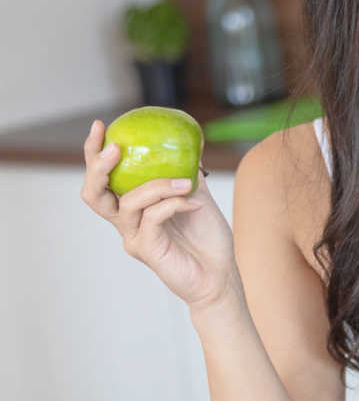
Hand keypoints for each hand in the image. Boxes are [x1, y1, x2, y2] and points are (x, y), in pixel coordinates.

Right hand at [81, 119, 236, 309]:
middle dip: (99, 166)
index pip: (102, 179)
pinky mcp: (146, 249)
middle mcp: (127, 222)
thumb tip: (190, 140)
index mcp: (133, 207)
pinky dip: (173, 203)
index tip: (101, 126)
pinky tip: (193, 204)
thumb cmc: (208, 239)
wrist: (221, 274)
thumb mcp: (197, 196)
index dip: (94, 153)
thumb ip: (187, 172)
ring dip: (157, 185)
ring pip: (129, 201)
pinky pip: (152, 216)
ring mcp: (134, 236)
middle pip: (94, 193)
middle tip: (117, 147)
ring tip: (184, 182)